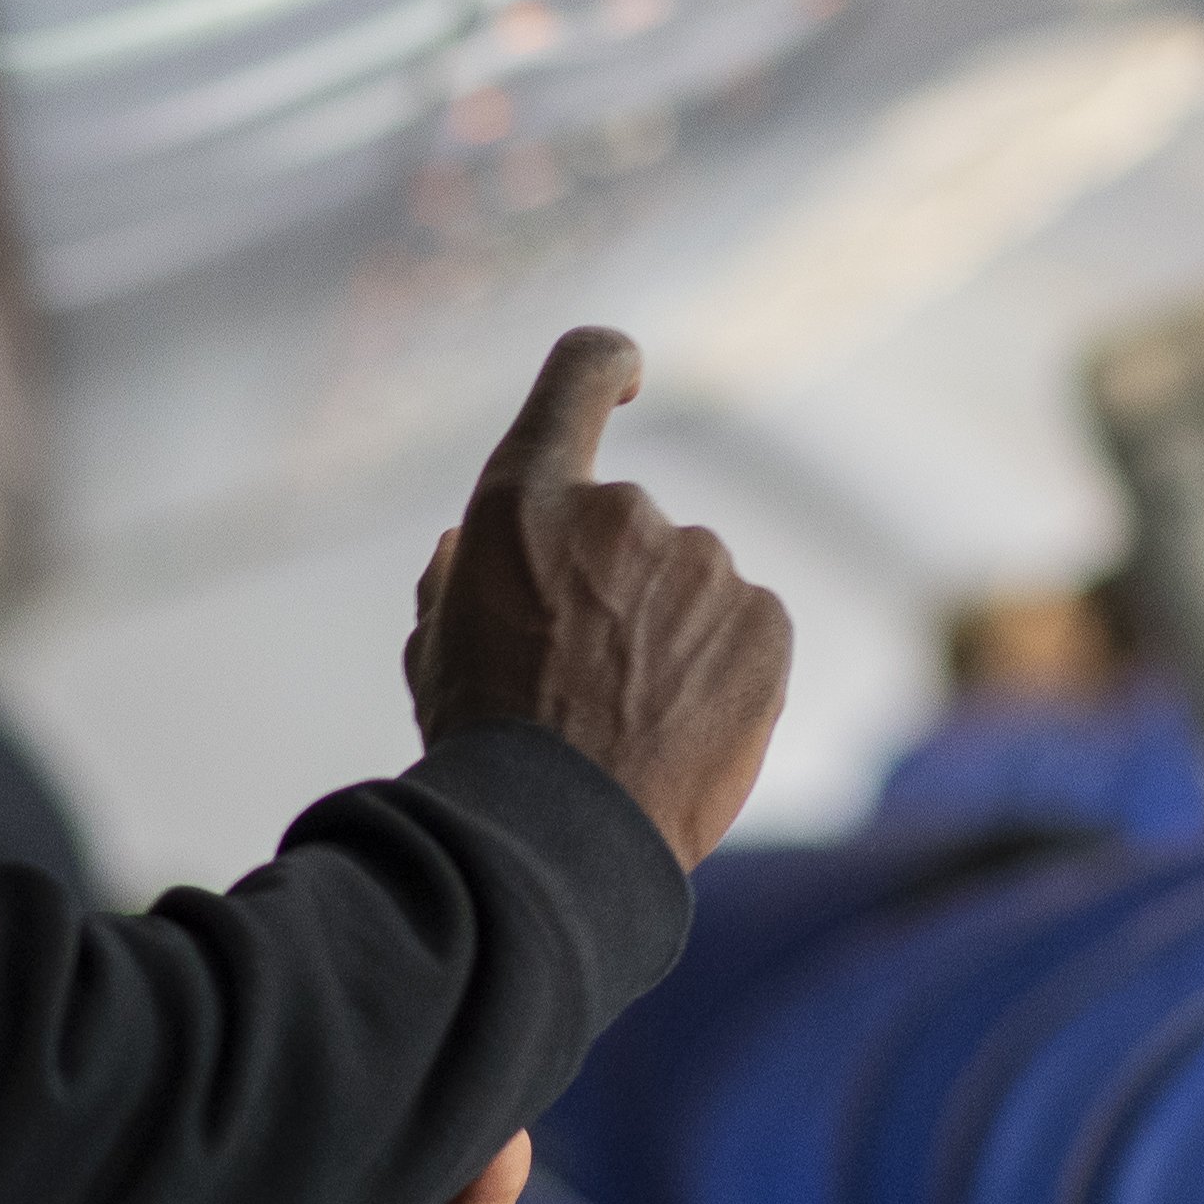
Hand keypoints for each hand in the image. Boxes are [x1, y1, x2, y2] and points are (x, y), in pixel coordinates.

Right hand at [404, 329, 791, 866]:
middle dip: (613, 586)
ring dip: (668, 633)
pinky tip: (681, 729)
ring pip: (691, 586)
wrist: (559, 837)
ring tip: (630, 721)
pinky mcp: (765, 619)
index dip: (606, 366)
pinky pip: (745, 629)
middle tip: (583, 678)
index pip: (580, 372)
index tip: (626, 379)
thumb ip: (463, 571)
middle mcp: (619, 510)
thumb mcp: (438, 644)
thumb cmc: (485, 745)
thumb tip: (476, 544)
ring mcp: (701, 563)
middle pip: (629, 527)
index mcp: (523, 499)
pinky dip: (722, 670)